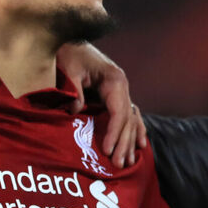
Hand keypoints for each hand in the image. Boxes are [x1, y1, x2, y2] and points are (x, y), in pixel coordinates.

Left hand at [56, 42, 146, 167]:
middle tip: (119, 165)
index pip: (118, 111)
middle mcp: (122, 86)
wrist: (70, 42)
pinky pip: (128, 115)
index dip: (114, 132)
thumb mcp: (69, 70)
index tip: (108, 150)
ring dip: (129, 141)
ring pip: (130, 119)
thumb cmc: (68, 54)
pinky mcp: (114, 95)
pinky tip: (140, 145)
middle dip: (123, 143)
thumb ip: (74, 91)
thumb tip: (76, 112)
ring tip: (128, 163)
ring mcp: (120, 91)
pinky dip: (134, 130)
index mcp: (114, 80)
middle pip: (127, 119)